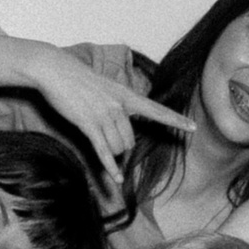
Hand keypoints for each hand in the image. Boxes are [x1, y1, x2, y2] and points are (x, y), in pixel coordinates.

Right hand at [16, 42, 189, 194]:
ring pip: (118, 146)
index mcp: (126, 95)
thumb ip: (117, 104)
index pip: (156, 109)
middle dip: (121, 147)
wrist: (55, 70)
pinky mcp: (89, 124)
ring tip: (96, 137)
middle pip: (130, 140)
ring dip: (111, 152)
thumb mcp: (105, 88)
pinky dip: (110, 166)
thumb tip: (122, 125)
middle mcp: (119, 105)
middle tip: (104, 138)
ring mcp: (104, 115)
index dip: (175, 120)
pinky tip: (116, 178)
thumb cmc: (78, 80)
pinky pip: (104, 151)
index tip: (193, 127)